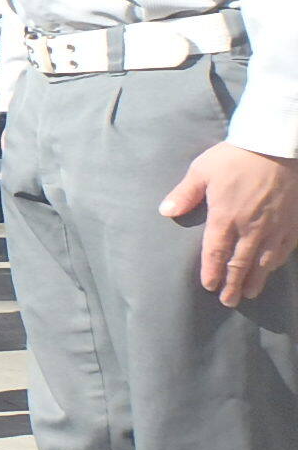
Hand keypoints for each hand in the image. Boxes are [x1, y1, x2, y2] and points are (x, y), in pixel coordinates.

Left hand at [160, 143, 297, 306]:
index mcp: (226, 217)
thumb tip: (165, 212)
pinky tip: (272, 269)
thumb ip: (184, 194)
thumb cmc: (236, 157)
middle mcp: (251, 228)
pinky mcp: (293, 222)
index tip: (209, 286)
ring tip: (249, 292)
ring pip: (265, 261)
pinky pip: (285, 250)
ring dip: (255, 279)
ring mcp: (275, 227)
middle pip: (241, 264)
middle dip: (233, 284)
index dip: (213, 272)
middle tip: (228, 301)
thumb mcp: (202, 171)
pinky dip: (276, 263)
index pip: (216, 253)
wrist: (276, 147)